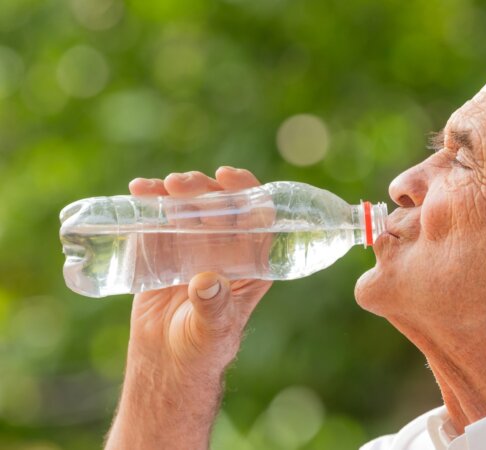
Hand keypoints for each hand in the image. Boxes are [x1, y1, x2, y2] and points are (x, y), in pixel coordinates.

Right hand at [105, 167, 271, 449]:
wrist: (167, 361)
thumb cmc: (202, 349)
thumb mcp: (211, 330)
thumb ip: (212, 307)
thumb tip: (206, 281)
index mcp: (251, 261)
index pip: (259, 217)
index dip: (248, 192)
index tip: (228, 178)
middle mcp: (227, 247)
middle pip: (223, 205)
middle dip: (205, 188)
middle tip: (181, 185)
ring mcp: (196, 244)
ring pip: (193, 205)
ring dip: (179, 190)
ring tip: (158, 187)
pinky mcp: (166, 248)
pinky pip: (162, 217)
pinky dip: (151, 201)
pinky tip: (139, 190)